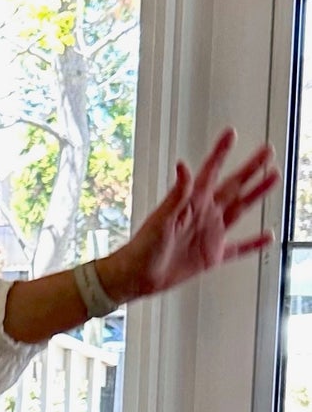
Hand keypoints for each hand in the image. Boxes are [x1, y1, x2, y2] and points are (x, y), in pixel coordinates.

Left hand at [103, 128, 280, 301]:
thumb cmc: (143, 247)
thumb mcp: (161, 218)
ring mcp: (210, 234)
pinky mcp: (212, 255)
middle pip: (233, 186)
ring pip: (240, 209)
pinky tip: (267, 236)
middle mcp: (204, 214)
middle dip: (251, 168)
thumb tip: (183, 166)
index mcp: (191, 202)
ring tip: (272, 178)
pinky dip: (254, 243)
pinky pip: (239, 248)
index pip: (210, 171)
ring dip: (256, 194)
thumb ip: (177, 194)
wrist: (138, 277)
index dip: (220, 152)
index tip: (230, 134)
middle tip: (267, 152)